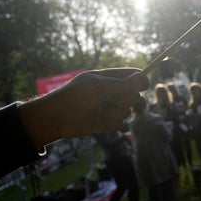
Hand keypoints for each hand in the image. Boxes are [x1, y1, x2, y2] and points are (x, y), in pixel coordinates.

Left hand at [19, 68, 148, 146]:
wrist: (56, 118)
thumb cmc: (74, 96)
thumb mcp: (98, 85)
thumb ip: (121, 83)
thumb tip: (140, 76)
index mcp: (108, 79)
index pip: (131, 76)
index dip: (140, 79)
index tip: (144, 84)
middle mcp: (111, 93)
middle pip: (133, 95)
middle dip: (124, 98)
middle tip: (108, 99)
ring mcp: (109, 108)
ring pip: (127, 111)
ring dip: (113, 112)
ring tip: (97, 111)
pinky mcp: (107, 123)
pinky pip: (120, 124)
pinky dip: (111, 123)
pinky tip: (99, 120)